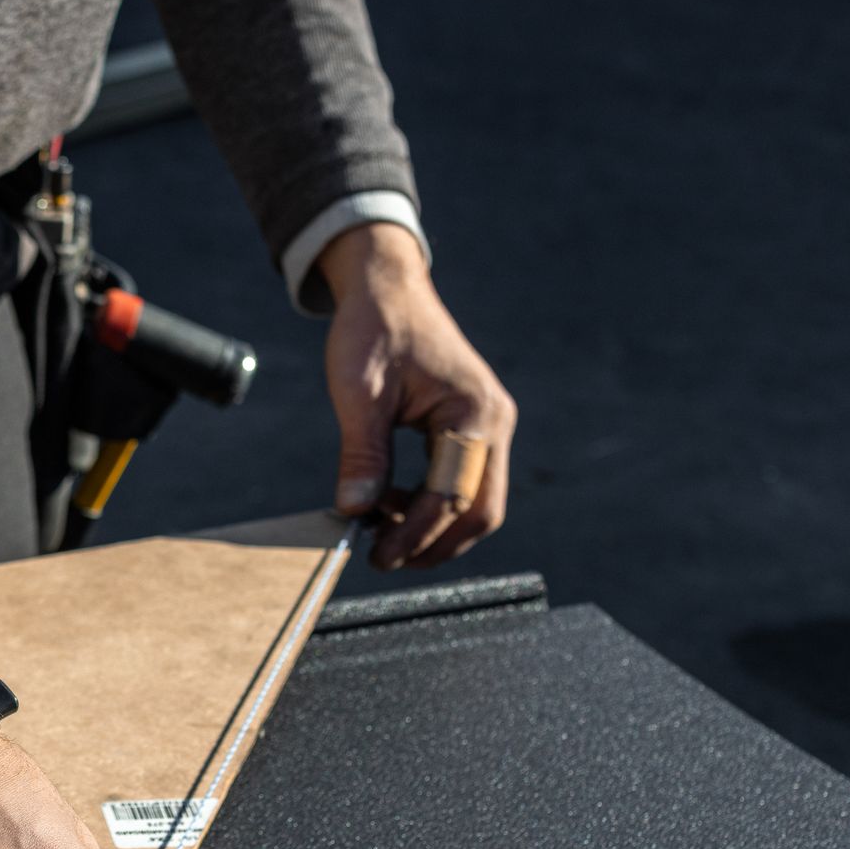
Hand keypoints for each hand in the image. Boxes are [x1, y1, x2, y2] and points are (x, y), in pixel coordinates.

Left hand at [319, 222, 517, 569]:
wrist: (387, 290)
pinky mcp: (474, 430)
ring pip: (475, 504)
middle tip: (383, 558)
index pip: (453, 497)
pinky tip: (391, 502)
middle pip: (481, 512)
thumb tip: (355, 511)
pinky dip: (431, 504)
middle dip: (433, 544)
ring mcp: (490, 427)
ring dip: (432, 527)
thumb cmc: (374, 330)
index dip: (415, 535)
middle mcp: (495, 422)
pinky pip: (463, 483)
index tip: (376, 557)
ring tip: (380, 526)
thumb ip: (362, 453)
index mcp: (476, 413)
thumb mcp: (359, 392)